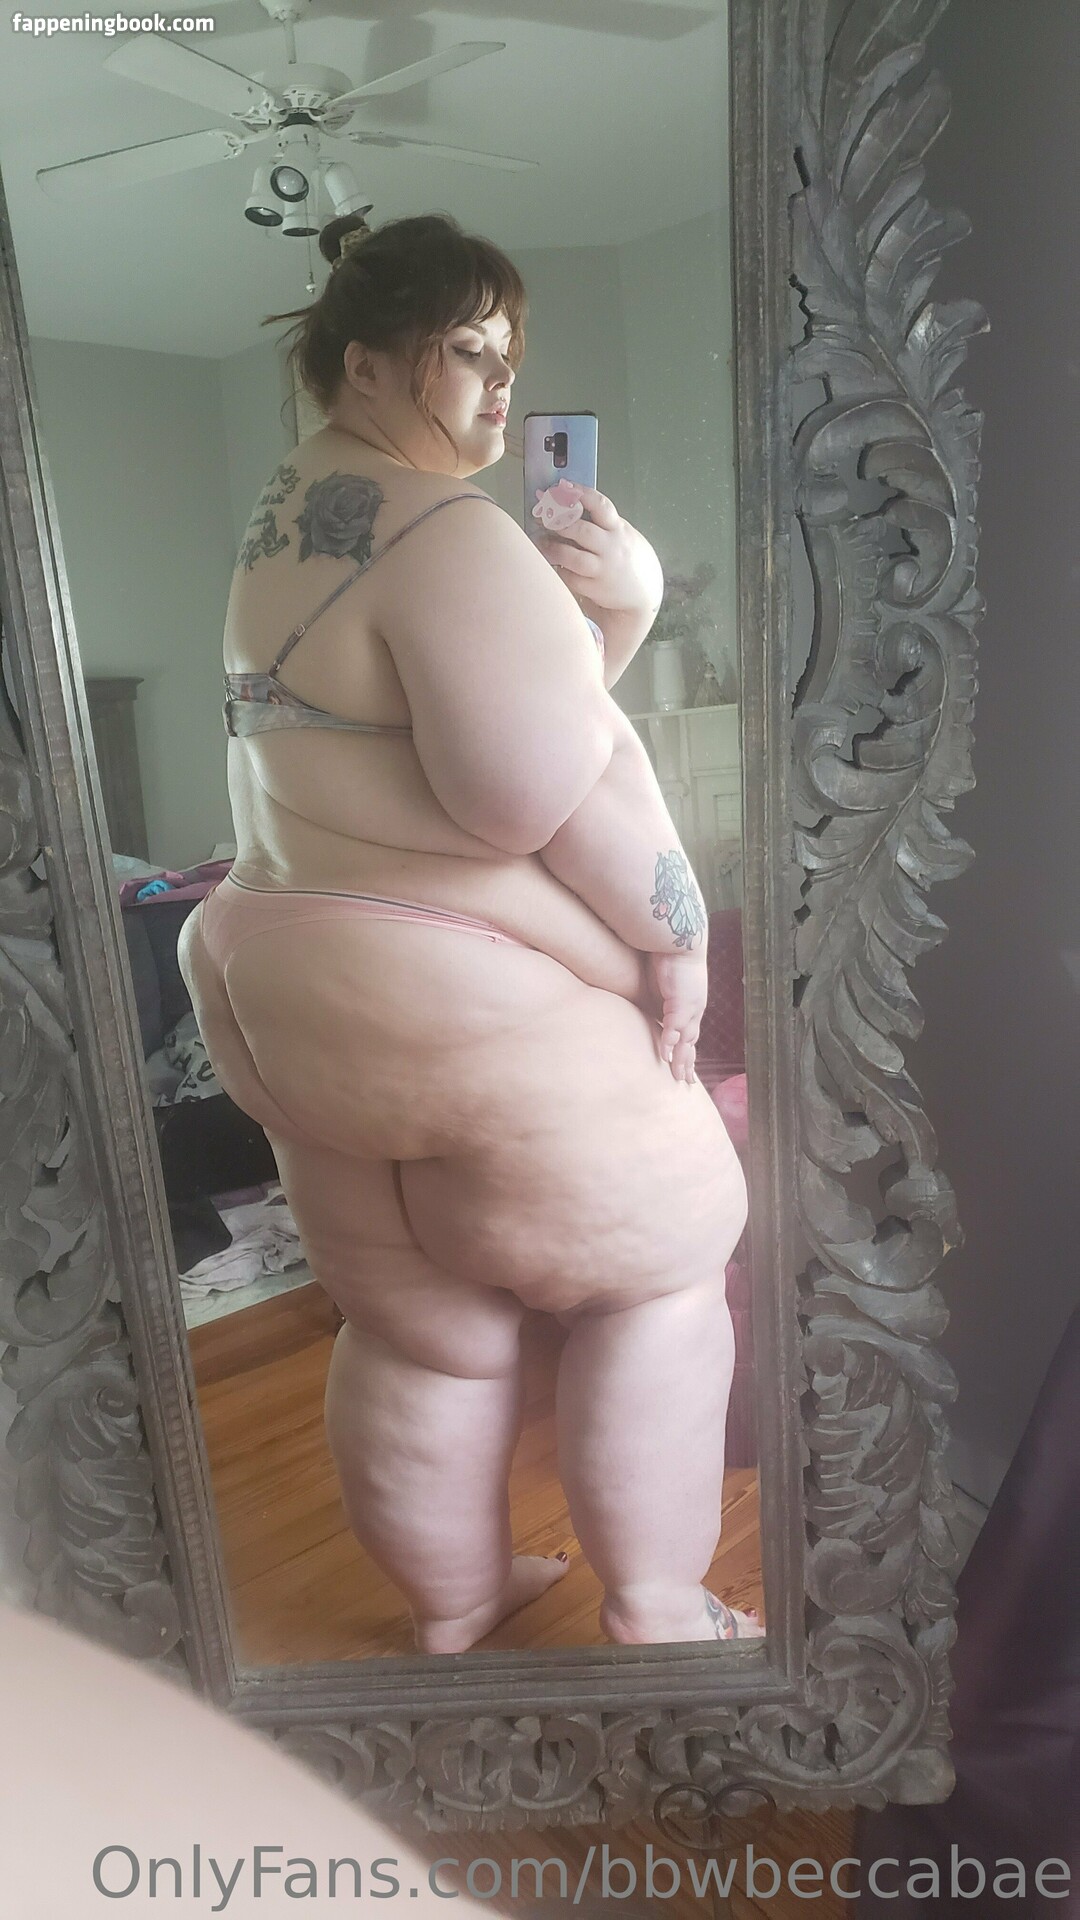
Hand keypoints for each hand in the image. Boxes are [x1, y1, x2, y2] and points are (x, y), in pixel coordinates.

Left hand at [536, 484, 663, 617]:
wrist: (645, 594)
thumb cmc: (629, 560)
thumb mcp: (624, 535)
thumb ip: (604, 524)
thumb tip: (573, 506)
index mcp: (619, 529)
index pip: (600, 505)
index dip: (580, 494)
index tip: (562, 487)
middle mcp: (611, 548)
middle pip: (582, 530)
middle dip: (560, 522)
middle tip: (544, 516)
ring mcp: (603, 569)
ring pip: (573, 557)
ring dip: (553, 548)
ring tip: (541, 542)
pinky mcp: (595, 589)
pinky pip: (571, 578)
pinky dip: (559, 570)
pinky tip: (552, 563)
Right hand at [645, 947, 707, 1083]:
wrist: (677, 937)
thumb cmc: (667, 956)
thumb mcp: (661, 983)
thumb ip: (656, 999)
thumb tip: (646, 1005)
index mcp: (690, 1005)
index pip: (689, 1034)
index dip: (687, 1052)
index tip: (685, 1067)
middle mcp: (694, 1009)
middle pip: (691, 1043)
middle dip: (687, 1063)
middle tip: (685, 1082)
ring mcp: (689, 1006)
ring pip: (686, 1040)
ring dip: (680, 1059)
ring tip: (676, 1077)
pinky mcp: (680, 1001)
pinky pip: (674, 1027)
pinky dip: (670, 1042)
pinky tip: (664, 1055)